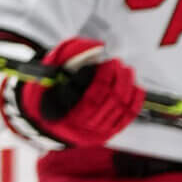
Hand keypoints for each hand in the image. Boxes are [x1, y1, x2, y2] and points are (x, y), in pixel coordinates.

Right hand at [17, 36, 141, 145]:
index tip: (109, 62)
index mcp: (64, 112)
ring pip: (120, 111)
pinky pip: (125, 120)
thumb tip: (97, 47)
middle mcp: (81, 127)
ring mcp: (95, 133)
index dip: (105, 77)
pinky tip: (137, 88)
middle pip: (110, 102)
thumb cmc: (47, 89)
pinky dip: (134, 103)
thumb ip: (71, 55)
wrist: (43, 116)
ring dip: (128, 89)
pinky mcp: (105, 134)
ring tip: (127, 72)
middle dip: (119, 80)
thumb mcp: (51, 69)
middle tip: (120, 64)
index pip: (94, 95)